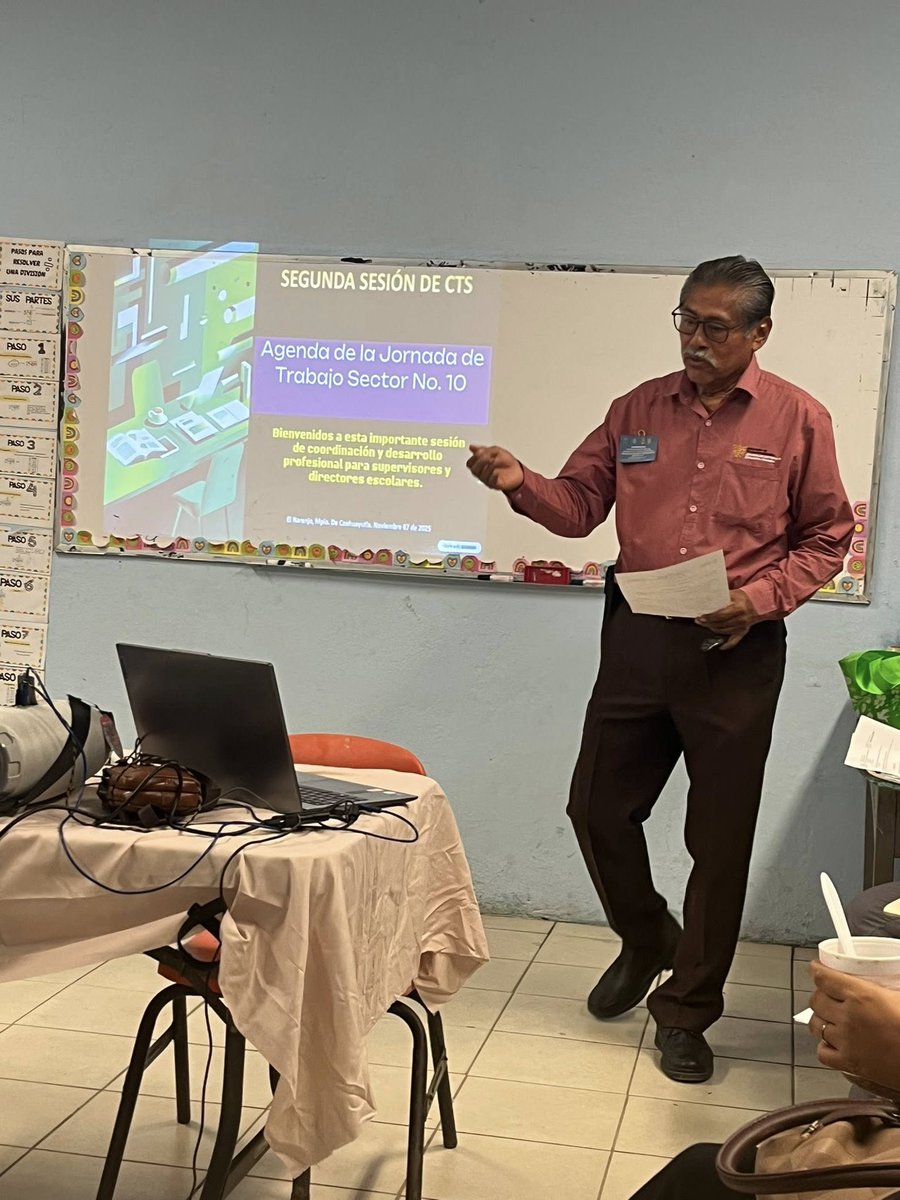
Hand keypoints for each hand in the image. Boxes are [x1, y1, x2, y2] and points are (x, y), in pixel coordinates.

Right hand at [466, 444, 524, 493]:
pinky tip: (497, 472)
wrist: (518, 471)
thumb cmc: (506, 462)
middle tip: (488, 456)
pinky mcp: (495, 485)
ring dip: (489, 466)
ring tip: (495, 461)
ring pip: (482, 475)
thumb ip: (483, 449)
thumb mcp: (495, 451)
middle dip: (480, 461)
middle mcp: (482, 474)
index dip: (474, 457)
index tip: (481, 452)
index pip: (470, 463)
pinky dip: (494, 475)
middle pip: (474, 470)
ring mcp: (488, 480)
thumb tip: (471, 447)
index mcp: (480, 466)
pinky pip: (491, 481)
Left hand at [696, 588, 756, 649]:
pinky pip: (735, 641)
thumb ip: (720, 597)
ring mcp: (743, 626)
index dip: (710, 617)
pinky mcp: (744, 631)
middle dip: (708, 623)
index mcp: (739, 608)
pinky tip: (720, 647)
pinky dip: (727, 645)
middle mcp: (742, 618)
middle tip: (699, 621)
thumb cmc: (743, 597)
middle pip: (721, 624)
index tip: (701, 617)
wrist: (757, 602)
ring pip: (724, 631)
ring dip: (713, 629)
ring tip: (705, 625)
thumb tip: (705, 600)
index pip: (721, 615)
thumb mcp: (732, 594)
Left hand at [809, 961, 899, 1088]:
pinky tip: (834, 1042)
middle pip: (816, 1000)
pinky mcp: (850, 1065)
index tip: (816, 968)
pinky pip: (822, 1053)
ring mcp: (847, 1042)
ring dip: (820, 1018)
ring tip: (829, 1017)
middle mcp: (849, 1018)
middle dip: (819, 994)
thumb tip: (889, 970)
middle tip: (827, 994)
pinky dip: (825, 1046)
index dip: (817, 970)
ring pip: (815, 1025)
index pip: (823, 977)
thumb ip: (889, 981)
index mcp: (862, 996)